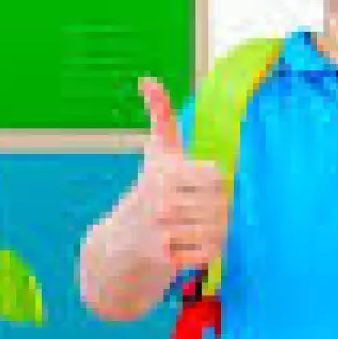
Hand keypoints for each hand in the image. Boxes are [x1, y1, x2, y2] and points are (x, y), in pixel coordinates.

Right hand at [122, 77, 228, 272]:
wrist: (117, 246)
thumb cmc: (149, 192)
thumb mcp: (156, 155)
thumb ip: (160, 116)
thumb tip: (148, 80)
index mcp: (162, 173)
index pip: (215, 177)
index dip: (216, 184)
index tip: (204, 187)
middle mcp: (159, 201)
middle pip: (219, 205)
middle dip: (220, 210)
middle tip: (209, 213)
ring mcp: (160, 230)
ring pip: (216, 230)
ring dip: (217, 232)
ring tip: (205, 230)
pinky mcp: (163, 258)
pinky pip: (207, 253)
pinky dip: (208, 253)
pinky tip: (195, 247)